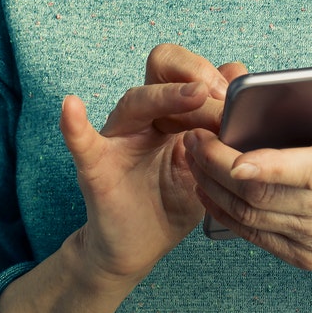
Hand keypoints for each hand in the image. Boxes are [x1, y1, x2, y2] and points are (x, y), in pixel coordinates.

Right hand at [59, 44, 242, 284]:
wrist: (138, 246)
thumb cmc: (171, 201)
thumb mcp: (207, 162)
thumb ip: (220, 125)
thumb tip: (239, 75)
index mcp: (172, 110)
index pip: (188, 71)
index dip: (212, 76)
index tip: (235, 97)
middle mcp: (144, 115)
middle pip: (161, 65)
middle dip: (193, 74)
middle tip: (218, 97)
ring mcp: (119, 137)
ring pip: (136, 101)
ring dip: (167, 96)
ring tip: (194, 96)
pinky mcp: (96, 167)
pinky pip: (82, 142)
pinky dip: (75, 124)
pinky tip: (71, 106)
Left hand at [185, 56, 311, 272]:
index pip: (305, 172)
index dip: (265, 166)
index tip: (231, 155)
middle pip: (264, 195)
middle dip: (218, 166)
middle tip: (194, 136)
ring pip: (251, 216)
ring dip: (213, 185)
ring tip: (192, 155)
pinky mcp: (301, 256)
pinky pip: (252, 235)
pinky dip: (223, 210)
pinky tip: (206, 187)